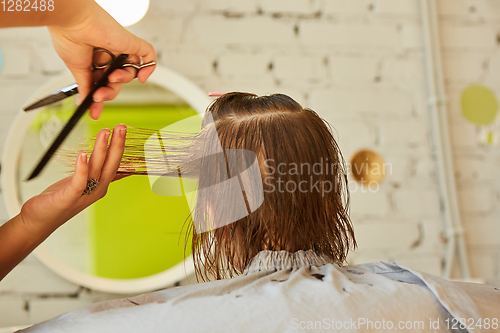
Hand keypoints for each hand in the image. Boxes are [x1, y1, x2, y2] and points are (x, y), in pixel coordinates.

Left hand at [20, 125, 126, 230]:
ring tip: (105, 133)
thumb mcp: (83, 185)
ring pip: (97, 169)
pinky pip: (79, 182)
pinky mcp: (70, 197)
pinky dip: (82, 168)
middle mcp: (97, 190)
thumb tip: (119, 171)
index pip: (115, 163)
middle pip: (111, 164)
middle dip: (117, 144)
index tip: (123, 130)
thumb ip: (99, 175)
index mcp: (102, 185)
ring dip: (102, 149)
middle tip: (121, 127)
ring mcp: (85, 194)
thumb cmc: (61, 201)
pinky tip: (83, 154)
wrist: (40, 221)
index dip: (120, 146)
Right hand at [47, 1, 155, 119]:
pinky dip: (149, 67)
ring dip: (121, 81)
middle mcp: (109, 54)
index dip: (100, 98)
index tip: (94, 112)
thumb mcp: (77, 68)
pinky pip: (148, 55)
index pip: (103, 83)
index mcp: (94, 60)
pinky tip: (142, 78)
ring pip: (130, 72)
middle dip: (108, 92)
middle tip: (98, 97)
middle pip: (117, 81)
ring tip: (111, 77)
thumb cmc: (69, 38)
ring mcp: (121, 49)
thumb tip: (85, 102)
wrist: (72, 22)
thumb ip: (85, 86)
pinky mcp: (130, 43)